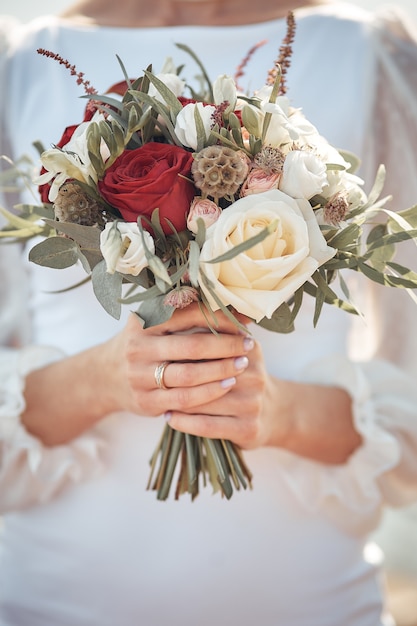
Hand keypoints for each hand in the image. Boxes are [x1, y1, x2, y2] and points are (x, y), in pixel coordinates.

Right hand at [104, 304, 254, 417]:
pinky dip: (210, 393)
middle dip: (226, 346)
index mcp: (144, 321)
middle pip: (193, 346)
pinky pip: (184, 400)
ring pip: (190, 375)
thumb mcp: (154, 321)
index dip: (220, 318)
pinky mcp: (146, 402)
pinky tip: (227, 385)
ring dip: (221, 370)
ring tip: (242, 365)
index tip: (244, 322)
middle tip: (249, 345)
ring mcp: (140, 377)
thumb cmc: (143, 343)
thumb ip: (187, 310)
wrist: (106, 377)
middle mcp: (139, 348)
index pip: (190, 315)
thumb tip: (234, 302)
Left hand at [163, 335, 288, 449]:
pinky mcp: (248, 429)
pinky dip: (184, 423)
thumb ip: (212, 333)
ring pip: (203, 400)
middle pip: (205, 372)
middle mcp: (253, 375)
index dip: (182, 346)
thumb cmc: (243, 376)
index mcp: (249, 349)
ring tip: (156, 395)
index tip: (158, 346)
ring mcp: (252, 403)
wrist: (276, 412)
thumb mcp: (237, 350)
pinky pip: (207, 426)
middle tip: (151, 372)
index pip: (209, 344)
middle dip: (177, 372)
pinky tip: (169, 418)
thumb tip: (175, 313)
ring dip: (176, 399)